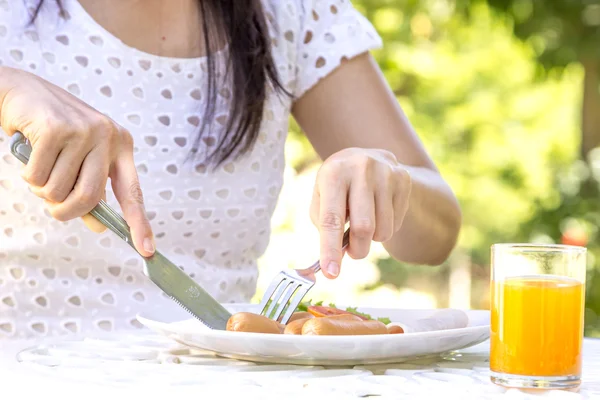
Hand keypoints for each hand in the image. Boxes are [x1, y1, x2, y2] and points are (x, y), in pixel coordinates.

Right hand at [0, 67, 154, 256]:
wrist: (23, 93)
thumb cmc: (55, 133)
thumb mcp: (79, 160)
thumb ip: (90, 191)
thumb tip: (99, 226)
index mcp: (121, 146)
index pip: (133, 192)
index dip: (139, 223)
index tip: (147, 250)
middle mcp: (107, 136)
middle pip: (89, 197)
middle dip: (65, 212)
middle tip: (54, 208)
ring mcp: (82, 131)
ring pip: (58, 189)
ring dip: (42, 190)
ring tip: (40, 169)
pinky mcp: (55, 128)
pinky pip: (37, 176)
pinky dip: (28, 175)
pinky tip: (30, 154)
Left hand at [310, 148, 411, 278]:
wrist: (367, 156)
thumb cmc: (337, 187)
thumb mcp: (321, 197)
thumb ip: (324, 227)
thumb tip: (333, 263)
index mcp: (333, 173)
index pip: (332, 219)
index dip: (330, 249)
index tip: (331, 273)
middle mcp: (361, 168)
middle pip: (363, 227)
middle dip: (357, 250)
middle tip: (352, 253)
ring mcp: (386, 172)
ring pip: (383, 229)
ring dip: (372, 239)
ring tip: (364, 224)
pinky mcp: (404, 179)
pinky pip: (396, 223)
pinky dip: (385, 228)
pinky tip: (378, 211)